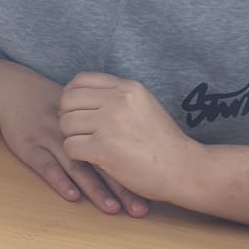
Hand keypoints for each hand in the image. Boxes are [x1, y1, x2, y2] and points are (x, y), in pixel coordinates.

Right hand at [0, 65, 147, 216]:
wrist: (14, 89)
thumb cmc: (51, 102)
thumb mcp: (81, 105)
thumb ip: (105, 119)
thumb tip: (135, 142)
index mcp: (91, 117)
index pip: (119, 144)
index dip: (136, 168)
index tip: (155, 189)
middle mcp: (73, 129)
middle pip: (102, 159)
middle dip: (122, 186)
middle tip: (139, 208)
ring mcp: (50, 137)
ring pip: (76, 166)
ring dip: (95, 189)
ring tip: (112, 209)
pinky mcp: (29, 146)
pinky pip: (46, 165)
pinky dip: (59, 181)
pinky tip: (73, 196)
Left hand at [59, 74, 197, 206]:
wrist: (183, 168)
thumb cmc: (162, 141)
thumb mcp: (144, 105)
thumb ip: (117, 96)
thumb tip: (82, 94)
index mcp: (127, 87)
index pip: (79, 81)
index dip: (72, 97)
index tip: (80, 112)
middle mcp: (118, 100)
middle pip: (67, 101)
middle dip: (68, 118)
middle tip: (80, 132)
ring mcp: (110, 123)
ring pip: (65, 124)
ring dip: (72, 137)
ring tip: (89, 146)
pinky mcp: (103, 148)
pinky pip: (70, 146)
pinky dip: (76, 155)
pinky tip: (92, 158)